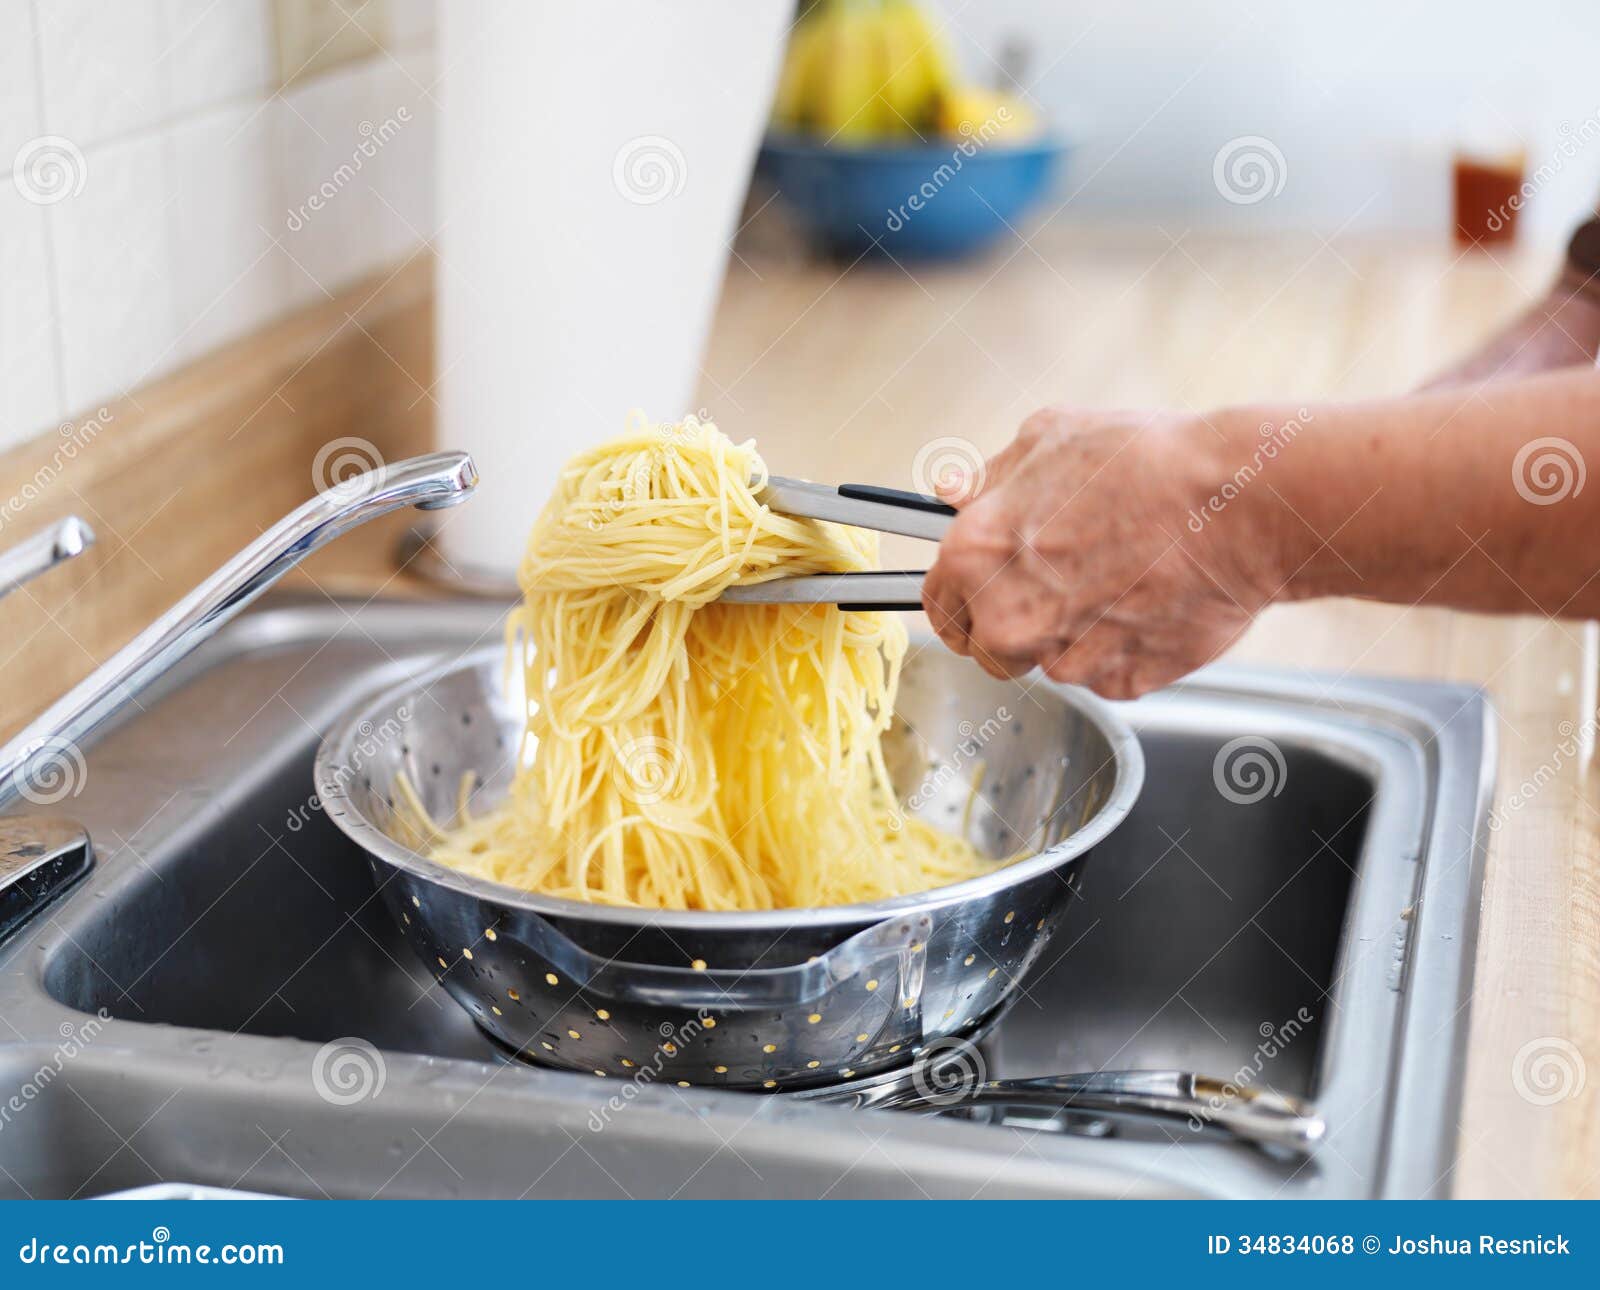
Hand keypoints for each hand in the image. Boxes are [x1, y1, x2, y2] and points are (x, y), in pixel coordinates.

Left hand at [921, 406, 1290, 697]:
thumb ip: (987, 478)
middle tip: (1055, 583)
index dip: (957, 597)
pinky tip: (1147, 600)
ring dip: (1068, 634)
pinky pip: (1104, 674)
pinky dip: (1120, 648)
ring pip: (1047, 662)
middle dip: (1008, 624)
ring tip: (1115, 580)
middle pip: (984, 649)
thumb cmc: (1147, 463)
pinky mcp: (1119, 683)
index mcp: (974, 557)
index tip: (974, 594)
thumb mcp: (1048, 438)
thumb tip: (952, 492)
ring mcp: (1064, 658)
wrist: (1237, 505)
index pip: (935, 605)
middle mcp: (1007, 618)